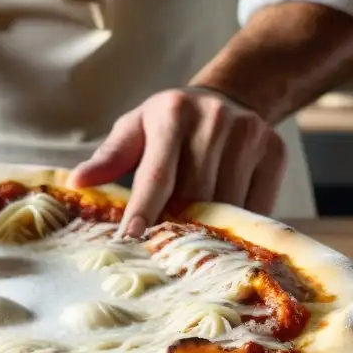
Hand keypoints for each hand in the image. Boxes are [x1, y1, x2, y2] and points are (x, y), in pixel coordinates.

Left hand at [67, 88, 286, 237]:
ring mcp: (249, 133)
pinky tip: (224, 238)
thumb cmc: (168, 124)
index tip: (131, 238)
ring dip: (208, 230)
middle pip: (194, 194)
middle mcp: (213, 119)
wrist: (227, 97)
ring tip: (191, 250)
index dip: (144, 209)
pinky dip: (239, 226)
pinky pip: (257, 203)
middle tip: (161, 254)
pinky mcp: (275, 150)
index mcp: (171, 112)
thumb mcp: (135, 130)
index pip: (157, 173)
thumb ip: (108, 158)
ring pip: (227, 203)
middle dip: (177, 226)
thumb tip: (77, 182)